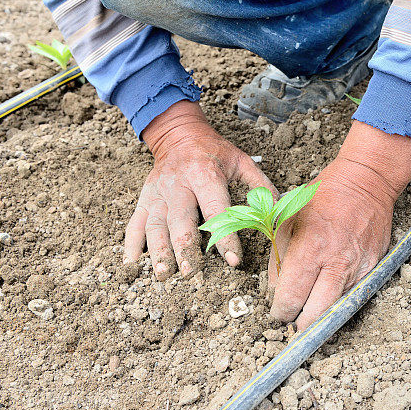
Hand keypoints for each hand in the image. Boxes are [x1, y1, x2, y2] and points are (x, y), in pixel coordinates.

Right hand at [124, 100, 276, 279]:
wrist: (179, 134)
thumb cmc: (215, 153)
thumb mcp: (242, 161)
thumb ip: (261, 185)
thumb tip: (278, 210)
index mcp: (205, 175)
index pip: (216, 210)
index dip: (225, 237)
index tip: (233, 261)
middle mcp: (179, 185)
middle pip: (180, 221)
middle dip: (185, 249)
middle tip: (190, 273)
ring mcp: (158, 193)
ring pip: (155, 225)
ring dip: (158, 252)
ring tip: (163, 275)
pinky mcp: (144, 199)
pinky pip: (135, 222)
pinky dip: (131, 244)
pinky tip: (133, 264)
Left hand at [269, 121, 410, 329]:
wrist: (366, 181)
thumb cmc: (323, 196)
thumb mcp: (287, 219)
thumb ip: (277, 256)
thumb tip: (273, 289)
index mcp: (310, 248)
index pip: (291, 298)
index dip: (280, 312)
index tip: (277, 312)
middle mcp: (336, 262)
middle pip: (316, 315)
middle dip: (300, 324)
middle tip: (292, 322)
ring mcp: (359, 267)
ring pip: (337, 310)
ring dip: (321, 317)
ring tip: (308, 314)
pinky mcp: (374, 268)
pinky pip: (354, 296)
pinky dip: (340, 303)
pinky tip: (329, 299)